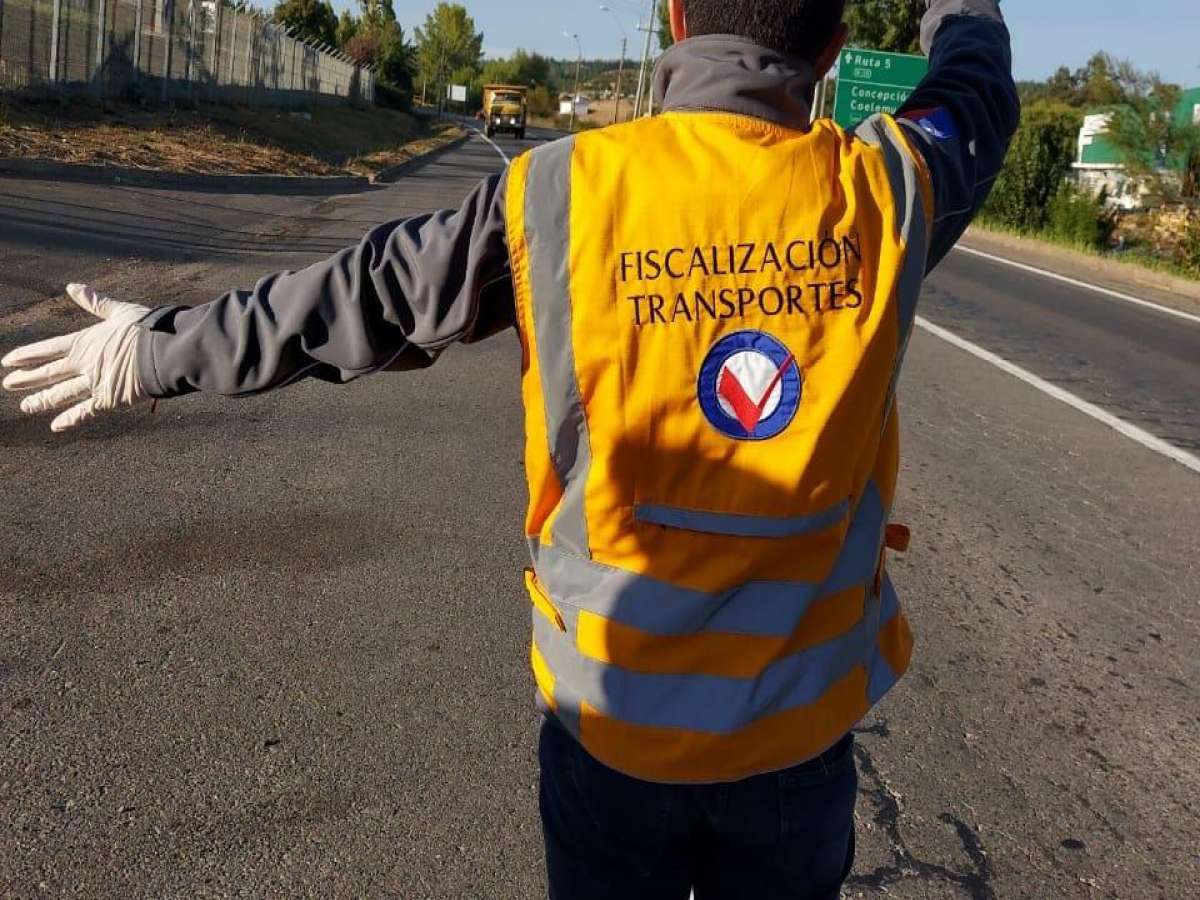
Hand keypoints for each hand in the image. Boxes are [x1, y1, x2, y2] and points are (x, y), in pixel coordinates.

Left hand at [2, 284, 150, 432]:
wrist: (164, 350)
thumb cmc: (146, 328)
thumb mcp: (119, 311)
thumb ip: (95, 303)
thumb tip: (73, 287)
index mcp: (85, 342)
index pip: (48, 349)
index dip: (27, 355)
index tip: (8, 361)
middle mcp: (84, 364)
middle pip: (49, 372)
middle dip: (27, 379)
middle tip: (7, 384)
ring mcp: (94, 383)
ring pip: (62, 394)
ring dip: (42, 400)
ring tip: (26, 406)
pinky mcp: (109, 399)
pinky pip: (85, 412)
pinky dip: (70, 419)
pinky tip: (56, 426)